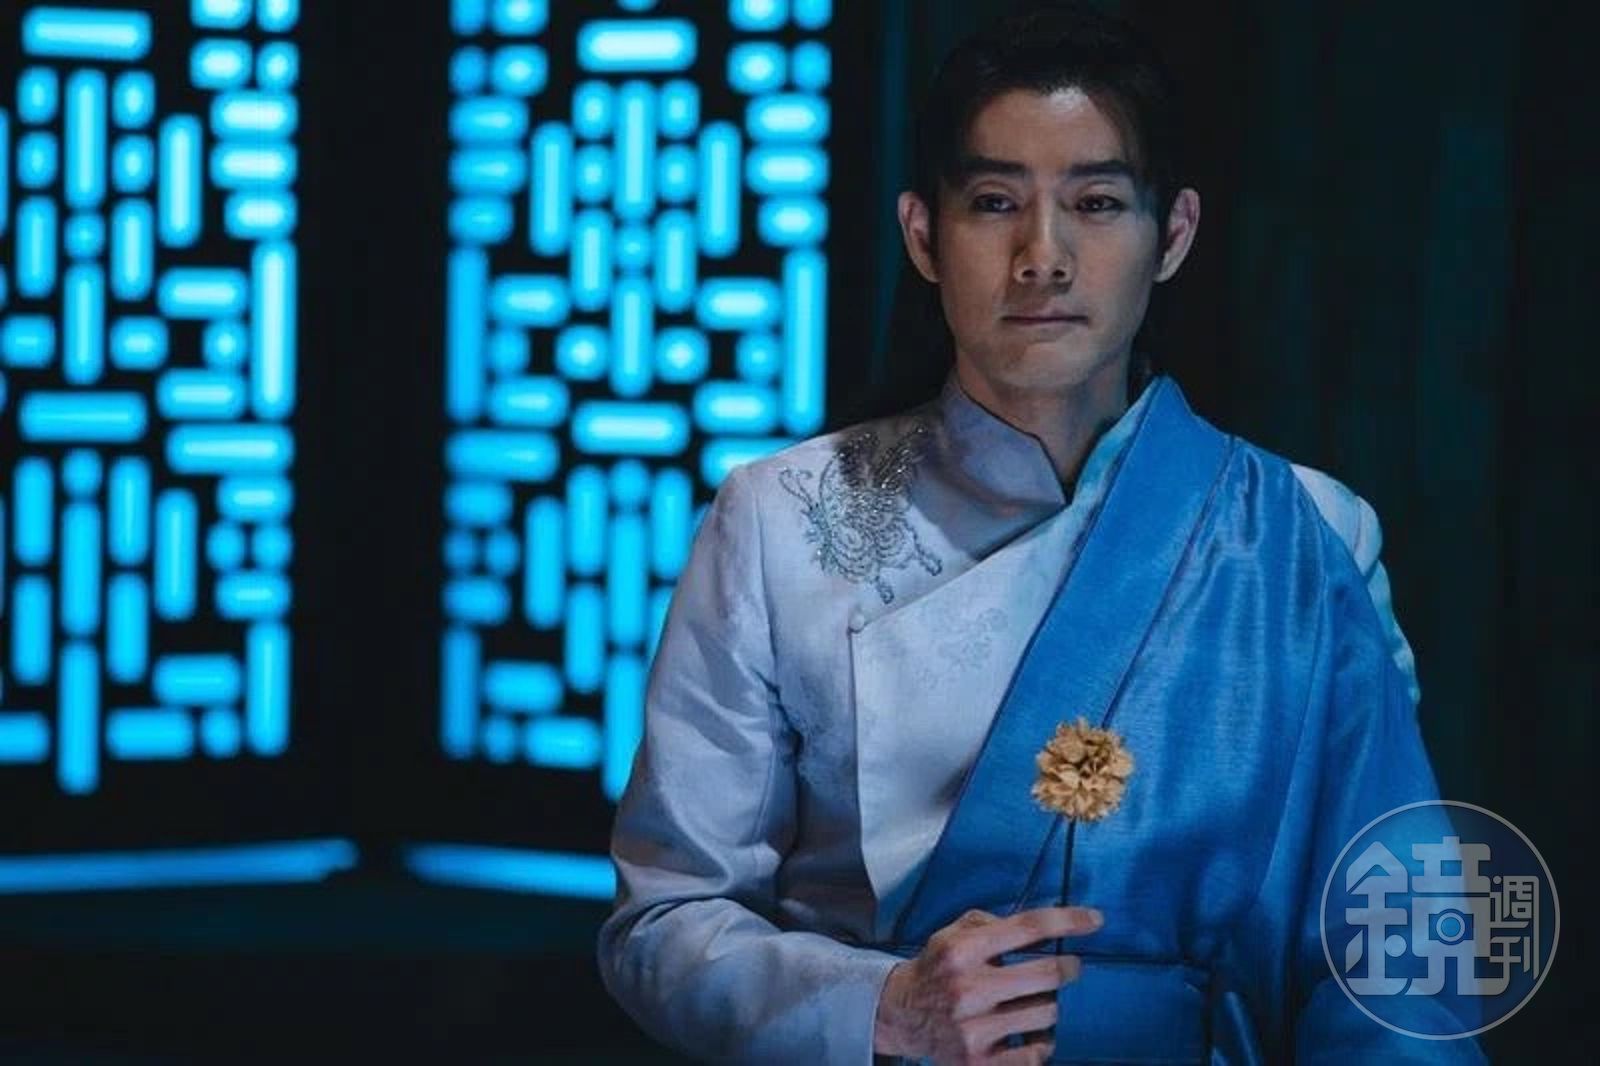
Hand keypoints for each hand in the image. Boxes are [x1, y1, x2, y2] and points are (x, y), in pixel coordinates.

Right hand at [872, 905, 1100, 1063]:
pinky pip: (1034, 1053)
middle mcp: (968, 988)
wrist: (901, 1015)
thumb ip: (990, 924)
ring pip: (1045, 1013)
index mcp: (962, 950)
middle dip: (1068, 968)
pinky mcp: (977, 1062)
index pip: (1027, 928)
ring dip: (1048, 1005)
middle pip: (1046, 975)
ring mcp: (973, 1029)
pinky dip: (1041, 1042)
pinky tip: (1030, 1033)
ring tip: (1034, 1001)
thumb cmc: (937, 968)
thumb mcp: (953, 934)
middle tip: (1070, 967)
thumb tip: (1040, 926)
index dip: (1067, 921)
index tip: (1095, 920)